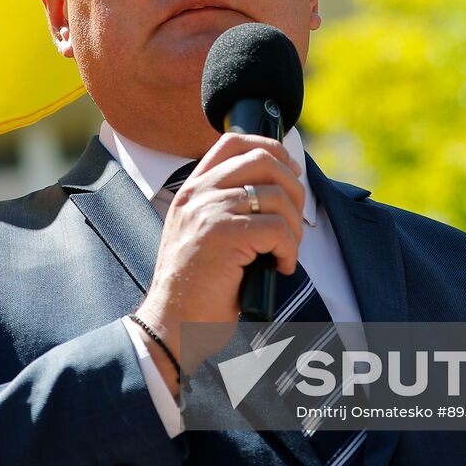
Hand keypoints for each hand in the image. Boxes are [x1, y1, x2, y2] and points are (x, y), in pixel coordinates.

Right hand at [134, 133, 304, 390]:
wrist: (171, 323)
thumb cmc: (195, 288)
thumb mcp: (203, 234)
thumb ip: (227, 207)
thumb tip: (279, 190)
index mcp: (193, 190)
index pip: (233, 141)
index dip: (270, 148)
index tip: (289, 172)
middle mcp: (198, 193)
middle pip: (263, 160)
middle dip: (293, 188)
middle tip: (293, 222)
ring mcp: (209, 211)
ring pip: (277, 197)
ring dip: (293, 227)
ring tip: (284, 252)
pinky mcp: (223, 235)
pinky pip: (277, 229)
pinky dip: (289, 250)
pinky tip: (279, 267)